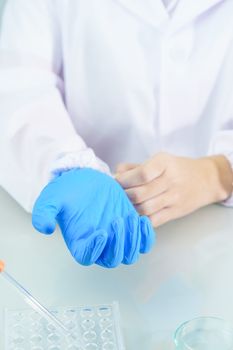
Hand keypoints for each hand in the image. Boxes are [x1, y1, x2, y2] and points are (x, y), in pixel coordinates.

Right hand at [32, 168, 154, 267]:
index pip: (88, 257)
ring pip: (130, 254)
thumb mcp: (51, 199)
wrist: (85, 179)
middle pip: (113, 259)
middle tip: (117, 220)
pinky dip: (146, 237)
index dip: (96, 249)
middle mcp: (100, 245)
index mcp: (81, 243)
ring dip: (133, 240)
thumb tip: (46, 228)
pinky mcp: (130, 227)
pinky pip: (143, 242)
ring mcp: (117, 237)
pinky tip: (143, 221)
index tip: (101, 232)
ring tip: (131, 218)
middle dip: (118, 244)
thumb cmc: (68, 191)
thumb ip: (44, 213)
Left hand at [116, 153, 232, 226]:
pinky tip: (134, 214)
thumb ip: (135, 166)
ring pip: (145, 209)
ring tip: (124, 204)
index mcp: (164, 163)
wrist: (206, 180)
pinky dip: (140, 220)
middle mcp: (170, 180)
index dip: (124, 180)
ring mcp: (174, 198)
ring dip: (130, 208)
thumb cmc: (177, 168)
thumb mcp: (159, 160)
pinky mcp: (175, 212)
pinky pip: (154, 220)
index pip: (142, 174)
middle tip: (116, 195)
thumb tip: (115, 173)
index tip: (115, 182)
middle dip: (123, 196)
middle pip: (140, 194)